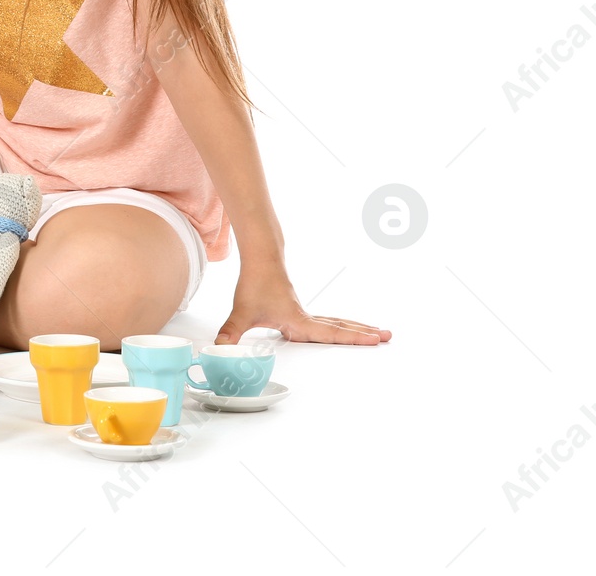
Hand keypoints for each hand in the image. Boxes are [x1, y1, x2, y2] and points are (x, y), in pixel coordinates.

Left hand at [215, 265, 391, 345]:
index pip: (330, 333)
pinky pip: (327, 320)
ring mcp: (304, 313)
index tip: (374, 340)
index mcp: (298, 320)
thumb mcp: (242, 312)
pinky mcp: (299, 309)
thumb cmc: (255, 284)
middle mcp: (305, 317)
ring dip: (357, 327)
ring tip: (379, 332)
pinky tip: (346, 329)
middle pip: (341, 326)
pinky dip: (342, 325)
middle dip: (364, 334)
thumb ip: (231, 333)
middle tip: (389, 336)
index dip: (353, 338)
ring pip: (336, 322)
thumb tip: (219, 349)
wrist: (260, 259)